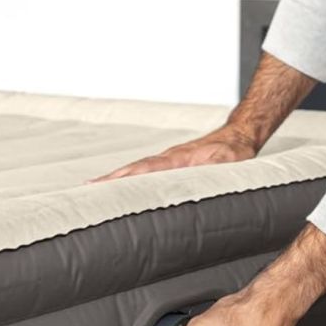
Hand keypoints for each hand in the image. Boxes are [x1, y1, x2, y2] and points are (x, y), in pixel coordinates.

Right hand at [90, 122, 258, 182]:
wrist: (239, 134)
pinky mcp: (172, 163)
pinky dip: (130, 177)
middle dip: (110, 179)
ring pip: (137, 169)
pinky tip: (122, 185)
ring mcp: (168, 159)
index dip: (125, 177)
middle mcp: (168, 158)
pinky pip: (146, 170)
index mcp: (178, 159)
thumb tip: (196, 181)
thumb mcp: (228, 162)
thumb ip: (212, 170)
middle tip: (86, 190)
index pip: (145, 168)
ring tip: (95, 189)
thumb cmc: (235, 152)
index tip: (104, 184)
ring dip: (116, 179)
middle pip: (133, 168)